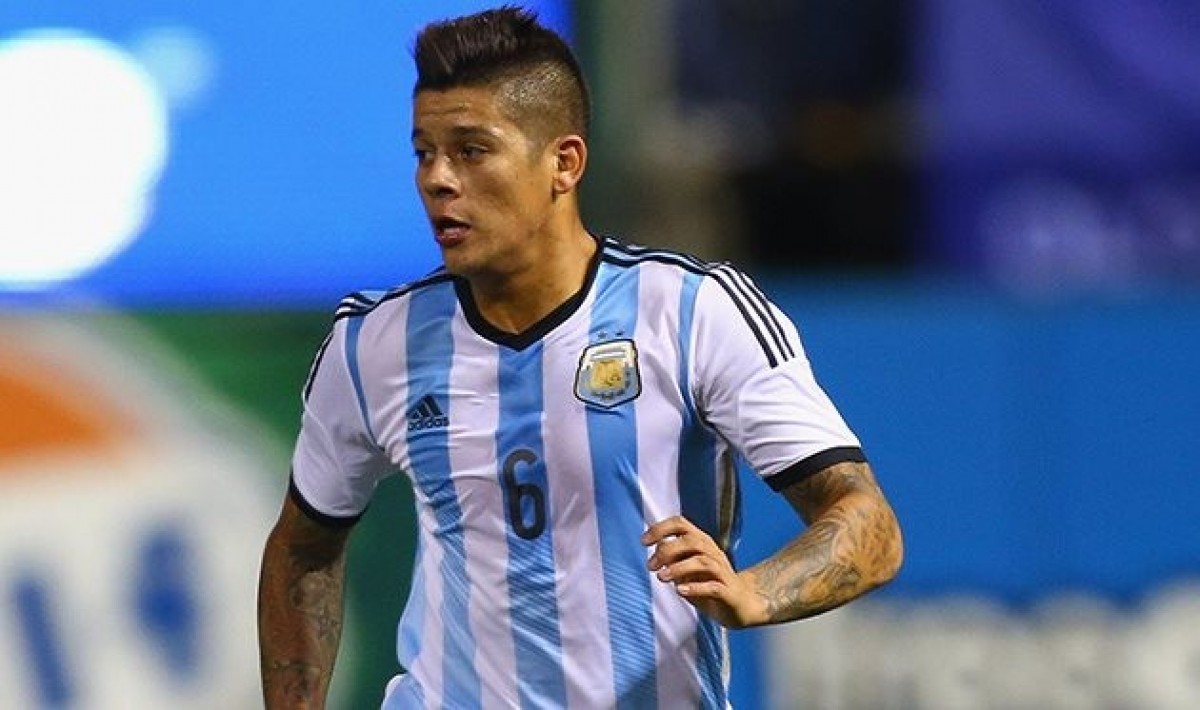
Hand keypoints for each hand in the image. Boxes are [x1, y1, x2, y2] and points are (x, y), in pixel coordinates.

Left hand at [641, 515, 768, 628]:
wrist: (742, 606)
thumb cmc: (711, 585)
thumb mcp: (687, 571)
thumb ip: (674, 559)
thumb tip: (657, 549)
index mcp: (702, 543)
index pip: (681, 524)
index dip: (661, 529)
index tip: (643, 541)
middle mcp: (713, 553)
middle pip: (691, 541)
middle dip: (667, 551)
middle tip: (651, 566)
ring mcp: (722, 572)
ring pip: (702, 561)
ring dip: (678, 568)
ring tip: (662, 577)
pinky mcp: (728, 592)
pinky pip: (714, 586)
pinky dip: (696, 587)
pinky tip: (680, 591)